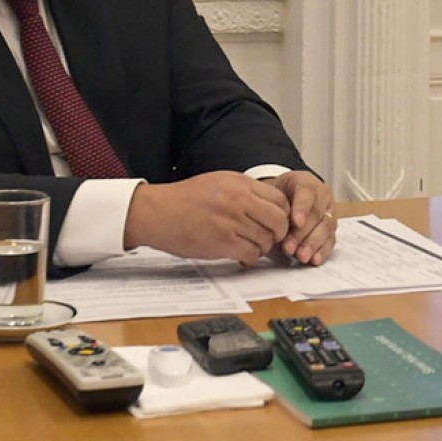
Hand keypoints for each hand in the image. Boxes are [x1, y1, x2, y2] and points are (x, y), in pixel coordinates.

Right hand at [122, 171, 290, 263]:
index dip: (284, 214)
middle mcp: (239, 200)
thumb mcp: (219, 182)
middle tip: (272, 238)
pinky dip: (251, 258)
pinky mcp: (222, 242)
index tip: (278, 222)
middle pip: (279, 219)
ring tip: (253, 248)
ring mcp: (231, 221)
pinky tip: (243, 257)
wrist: (157, 212)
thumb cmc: (185, 199)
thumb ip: (245, 191)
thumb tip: (269, 205)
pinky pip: (250, 253)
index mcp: (240, 183)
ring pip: (266, 239)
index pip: (279, 199)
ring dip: (263, 248)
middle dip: (279, 233)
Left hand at [265, 170, 337, 264]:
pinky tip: (315, 260)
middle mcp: (322, 196)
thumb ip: (272, 203)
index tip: (296, 222)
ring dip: (313, 244)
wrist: (287, 196)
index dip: (302, 208)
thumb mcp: (272, 191)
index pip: (306, 193)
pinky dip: (323, 251)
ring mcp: (329, 212)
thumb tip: (269, 221)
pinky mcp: (331, 229)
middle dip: (303, 233)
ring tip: (301, 256)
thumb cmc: (278, 195)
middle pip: (316, 214)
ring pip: (326, 228)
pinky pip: (331, 240)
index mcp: (306, 182)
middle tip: (289, 248)